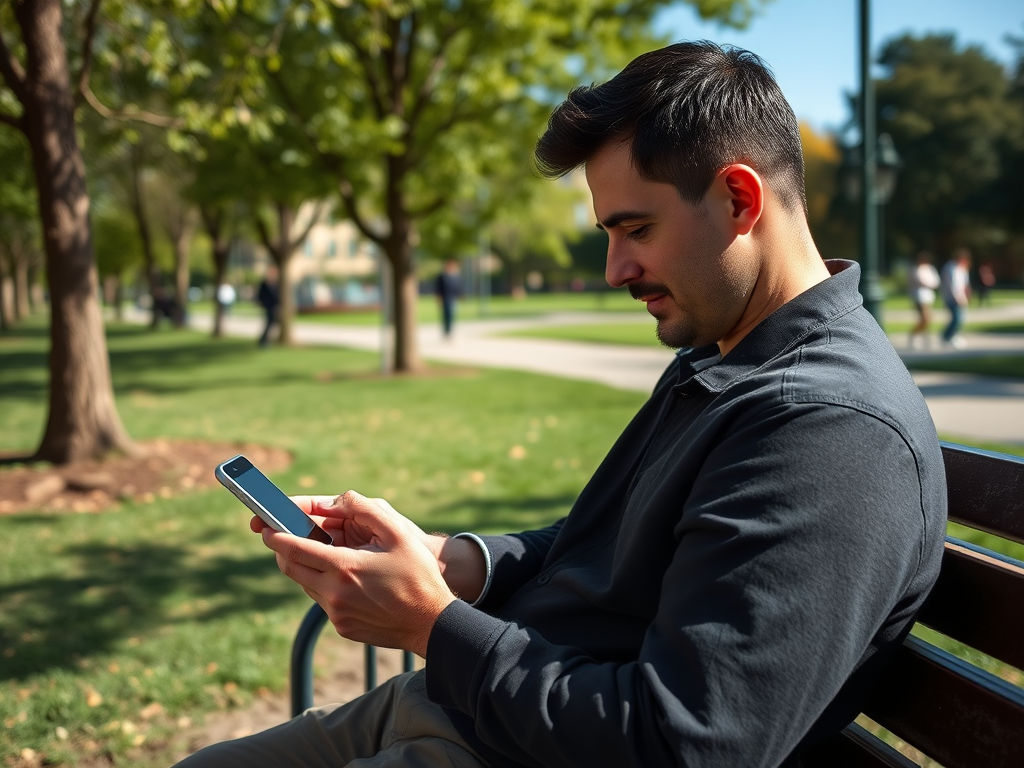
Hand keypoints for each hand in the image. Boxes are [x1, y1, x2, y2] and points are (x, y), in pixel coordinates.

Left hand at [255, 491, 455, 656]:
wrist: (432, 623)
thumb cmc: (419, 575)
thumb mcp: (399, 533)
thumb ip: (367, 509)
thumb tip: (338, 500)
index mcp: (345, 568)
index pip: (295, 549)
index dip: (275, 536)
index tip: (264, 527)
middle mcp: (334, 593)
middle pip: (291, 569)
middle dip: (283, 551)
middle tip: (282, 537)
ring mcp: (337, 614)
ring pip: (307, 585)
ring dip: (307, 567)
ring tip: (323, 554)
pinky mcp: (342, 627)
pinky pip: (324, 601)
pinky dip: (325, 585)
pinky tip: (346, 578)